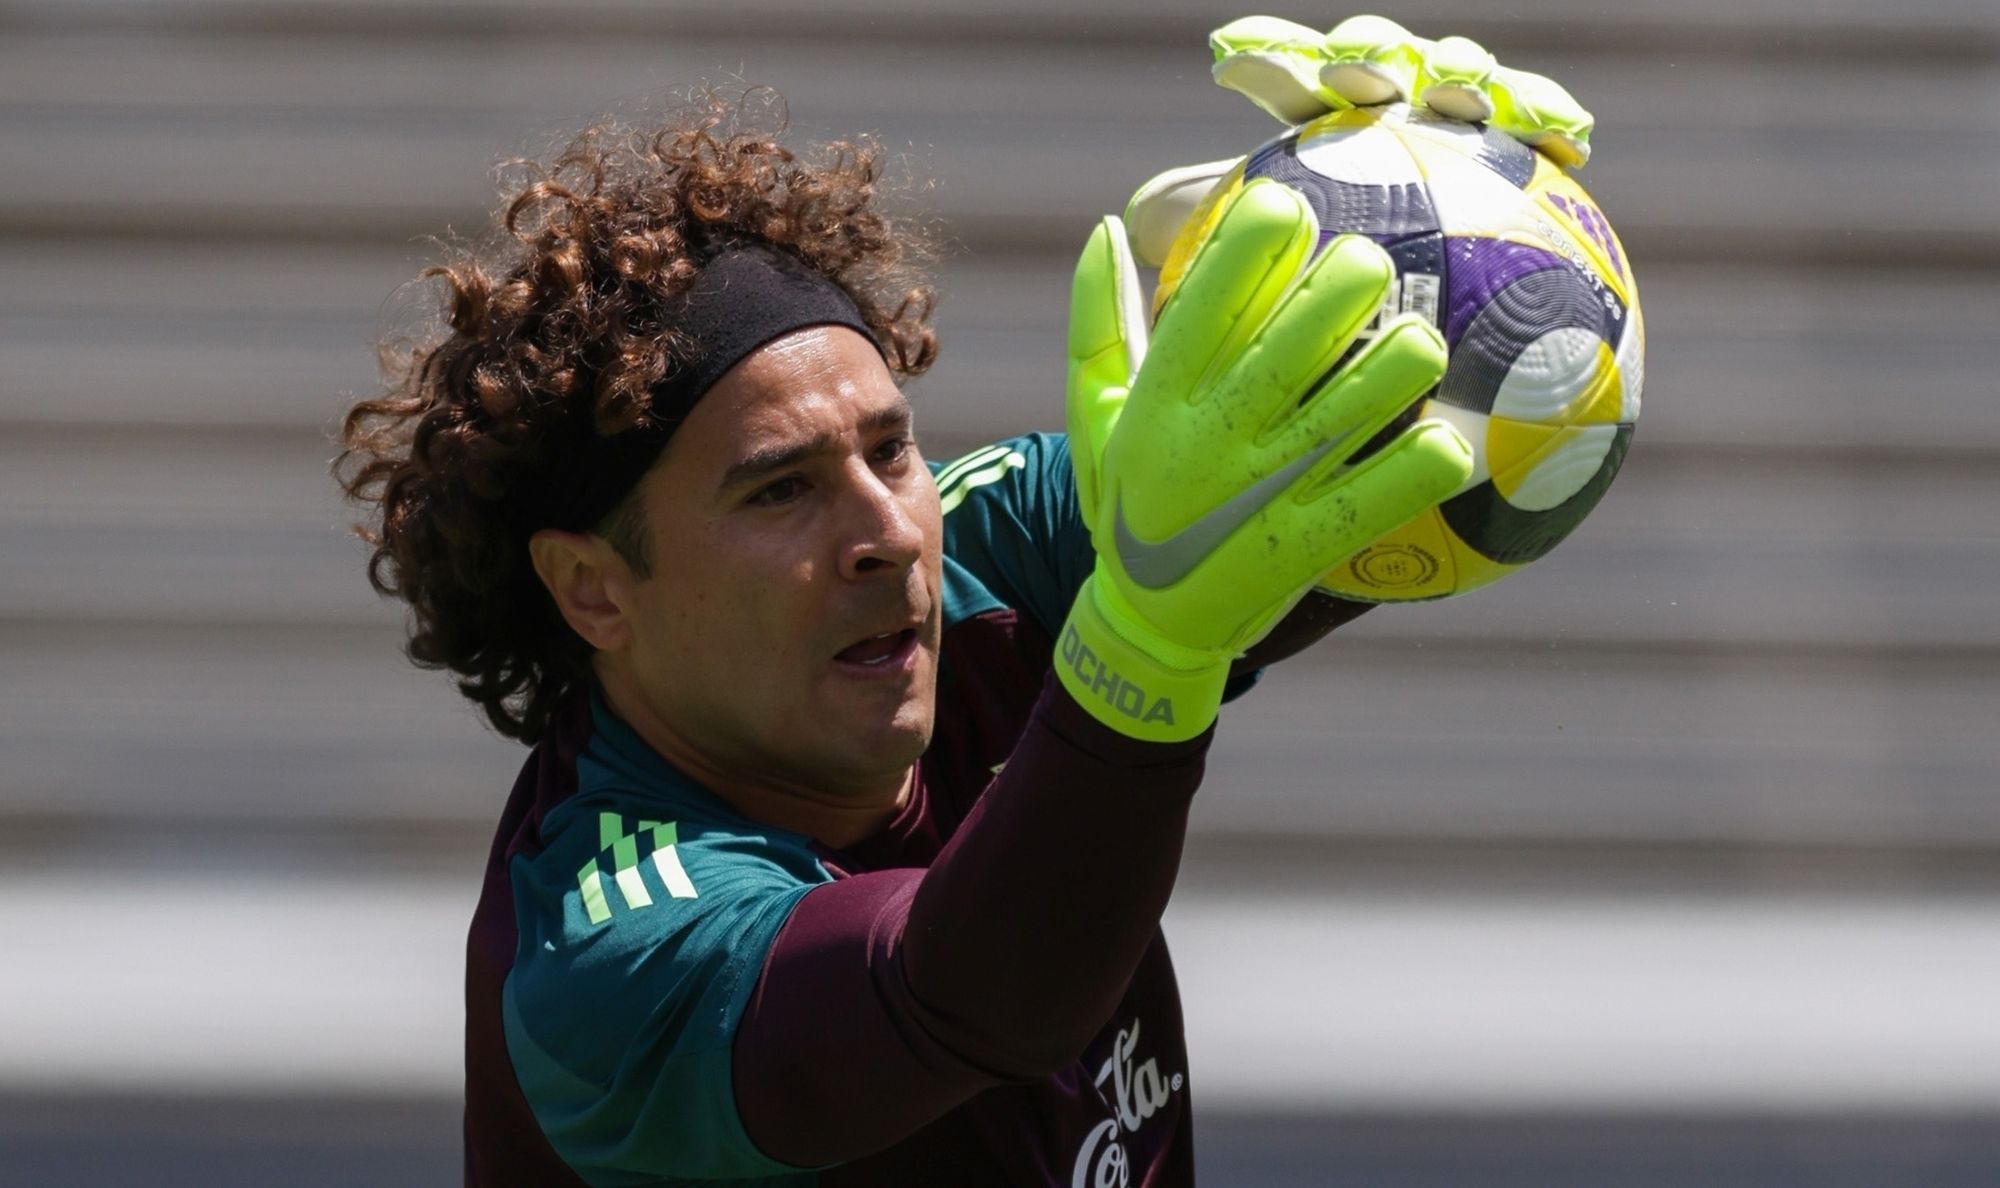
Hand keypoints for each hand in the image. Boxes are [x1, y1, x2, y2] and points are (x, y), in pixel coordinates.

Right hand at [1059, 179, 1471, 741]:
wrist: (1146, 626)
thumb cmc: (1128, 503)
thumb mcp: (1095, 416)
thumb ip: (1096, 321)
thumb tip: (1108, 224)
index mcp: (1159, 397)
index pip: (1213, 292)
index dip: (1264, 230)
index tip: (1292, 211)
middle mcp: (1210, 438)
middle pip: (1305, 329)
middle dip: (1355, 274)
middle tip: (1370, 268)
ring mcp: (1264, 493)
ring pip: (1365, 396)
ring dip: (1407, 351)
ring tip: (1413, 343)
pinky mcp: (1308, 545)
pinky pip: (1392, 487)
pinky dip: (1429, 456)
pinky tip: (1440, 439)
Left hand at [1123, 13, 1594, 268]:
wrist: (1396, 309)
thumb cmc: (1303, 280)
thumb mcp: (1232, 259)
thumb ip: (1187, 228)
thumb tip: (1135, 221)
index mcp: (1315, 114)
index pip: (1283, 75)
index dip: (1263, 58)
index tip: (1227, 64)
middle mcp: (1386, 103)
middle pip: (1377, 57)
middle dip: (1366, 54)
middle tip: (1347, 75)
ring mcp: (1452, 117)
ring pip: (1462, 75)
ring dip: (1463, 74)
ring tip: (1459, 93)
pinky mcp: (1516, 146)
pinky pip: (1539, 125)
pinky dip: (1552, 123)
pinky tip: (1570, 145)